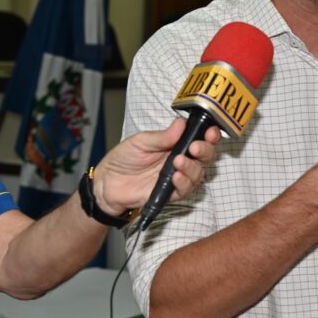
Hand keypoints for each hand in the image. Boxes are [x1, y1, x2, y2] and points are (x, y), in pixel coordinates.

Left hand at [94, 117, 220, 215]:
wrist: (107, 182)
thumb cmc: (124, 158)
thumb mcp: (141, 142)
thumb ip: (162, 136)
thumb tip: (181, 123)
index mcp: (177, 144)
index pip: (201, 138)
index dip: (210, 135)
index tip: (210, 132)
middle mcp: (182, 160)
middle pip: (206, 157)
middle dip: (205, 151)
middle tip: (195, 147)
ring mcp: (178, 177)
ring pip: (198, 174)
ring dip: (193, 167)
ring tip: (178, 162)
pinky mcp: (171, 193)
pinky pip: (185, 190)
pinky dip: (184, 183)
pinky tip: (176, 177)